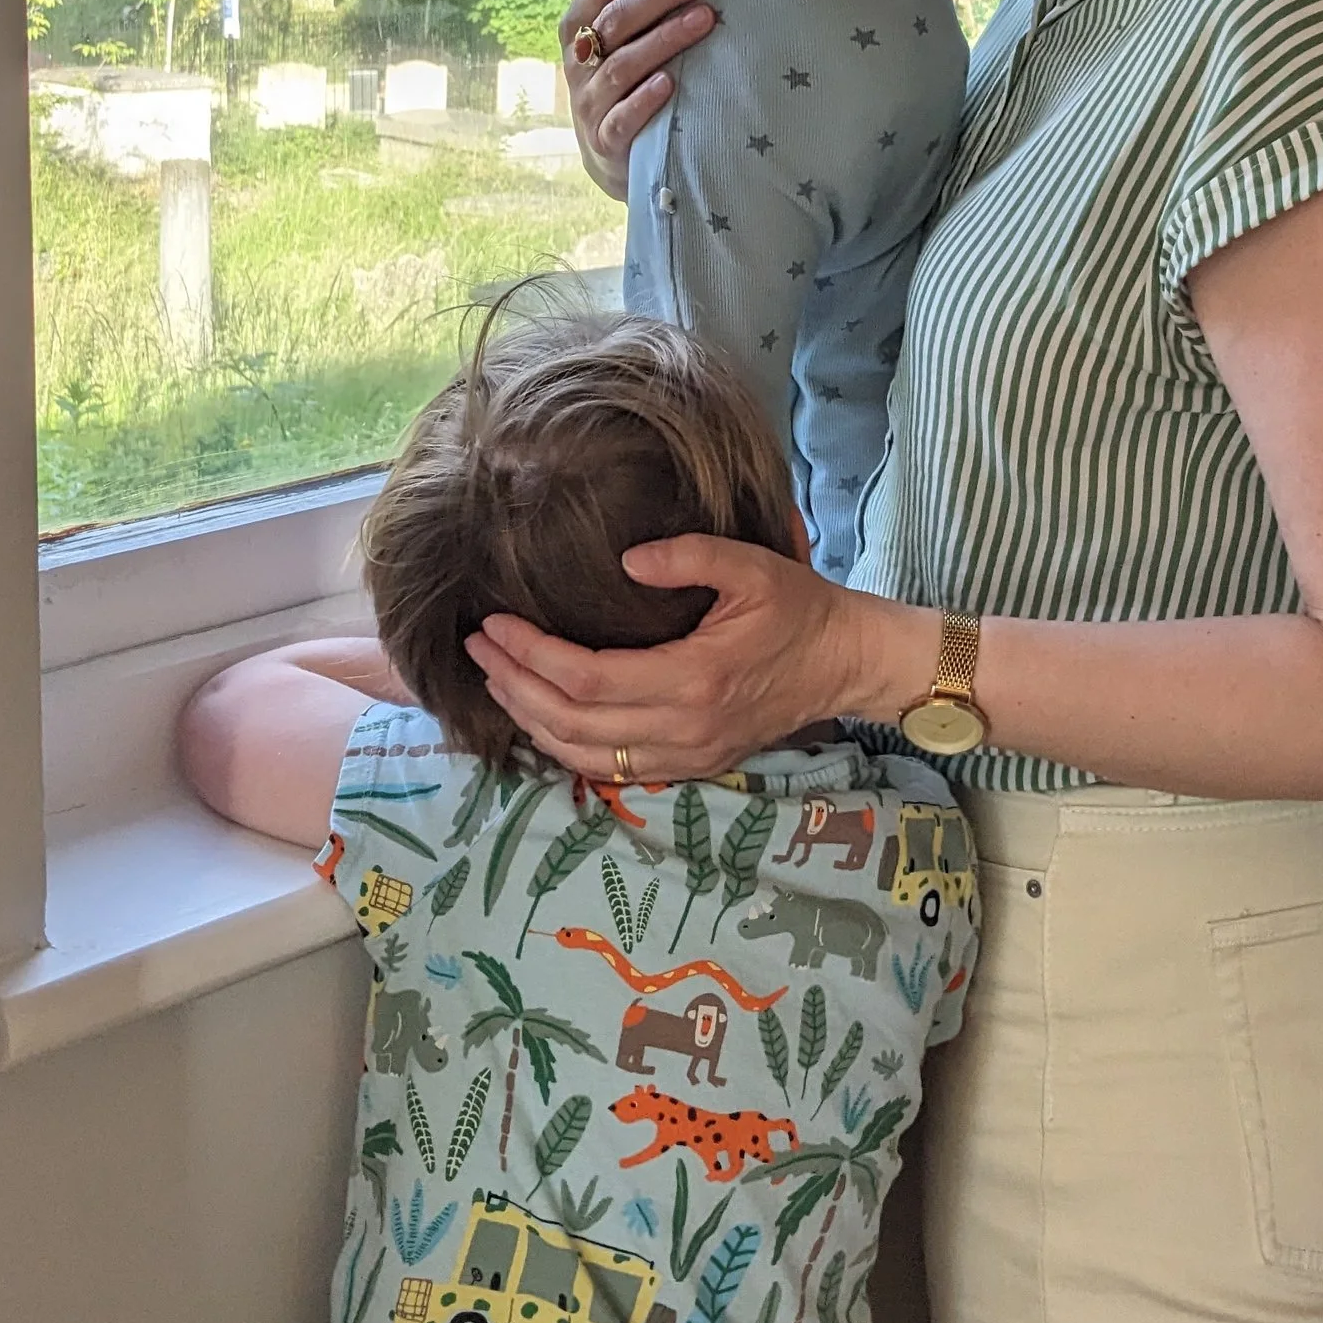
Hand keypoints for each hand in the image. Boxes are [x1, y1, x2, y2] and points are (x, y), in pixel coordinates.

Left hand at [469, 536, 883, 786]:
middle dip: (513, 686)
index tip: (493, 623)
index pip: (584, 677)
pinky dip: (563, 747)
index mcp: (692, 678)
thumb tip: (626, 559)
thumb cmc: (801, 607)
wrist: (847, 663)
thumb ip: (690, 555)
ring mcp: (685, 755)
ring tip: (494, 681)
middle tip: (476, 650)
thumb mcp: (753, 565)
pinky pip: (609, 768)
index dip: (529, 653)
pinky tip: (540, 717)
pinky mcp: (690, 764)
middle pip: (569, 723)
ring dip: (529, 722)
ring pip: (582, 755)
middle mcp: (682, 728)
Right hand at [536, 0, 718, 202]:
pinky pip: (622, 121)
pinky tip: (671, 84)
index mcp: (575, 26)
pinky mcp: (606, 143)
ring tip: (707, 18)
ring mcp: (590, 104)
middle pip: (615, 21)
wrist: (607, 152)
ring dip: (664, 40)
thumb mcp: (591, 17)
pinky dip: (644, 101)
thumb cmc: (606, 68)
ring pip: (623, 67)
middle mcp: (578, 62)